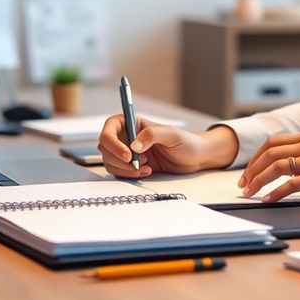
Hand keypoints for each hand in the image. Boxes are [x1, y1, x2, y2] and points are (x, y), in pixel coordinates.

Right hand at [98, 115, 237, 178]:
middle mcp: (127, 137)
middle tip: (138, 164)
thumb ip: (151, 135)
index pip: (109, 128)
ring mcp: (127, 152)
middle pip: (105, 148)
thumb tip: (133, 145)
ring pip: (110, 162)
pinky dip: (130, 175)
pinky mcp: (131, 166)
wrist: (194, 158)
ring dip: (125, 169)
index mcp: (133, 123)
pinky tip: (147, 171)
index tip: (128, 154)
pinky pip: (119, 172)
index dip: (113, 142)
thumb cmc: (186, 142)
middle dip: (119, 159)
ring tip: (146, 167)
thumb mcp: (171, 134)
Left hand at [237, 131, 299, 204]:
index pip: (272, 143)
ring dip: (258, 181)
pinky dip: (275, 192)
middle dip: (251, 170)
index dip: (255, 158)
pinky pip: (292, 184)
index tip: (247, 173)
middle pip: (270, 153)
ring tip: (250, 194)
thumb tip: (285, 173)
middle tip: (243, 185)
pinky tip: (268, 200)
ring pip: (277, 167)